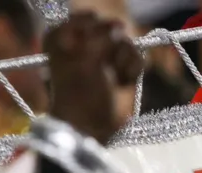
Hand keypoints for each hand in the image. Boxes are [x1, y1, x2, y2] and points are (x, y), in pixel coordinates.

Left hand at [45, 12, 142, 144]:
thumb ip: (102, 37)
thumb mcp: (84, 59)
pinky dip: (133, 69)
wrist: (92, 127)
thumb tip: (120, 27)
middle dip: (112, 47)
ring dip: (124, 61)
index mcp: (64, 37)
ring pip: (126, 42)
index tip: (93, 48)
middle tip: (104, 65)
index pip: (86, 18)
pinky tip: (124, 82)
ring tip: (116, 78)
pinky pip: (137, 57)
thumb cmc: (80, 95)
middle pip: (109, 27)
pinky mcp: (123, 70)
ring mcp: (106, 57)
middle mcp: (85, 43)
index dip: (95, 32)